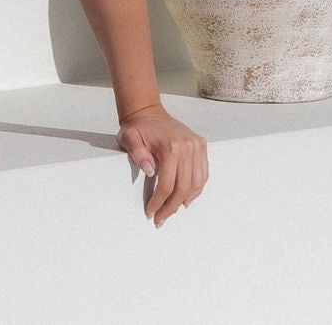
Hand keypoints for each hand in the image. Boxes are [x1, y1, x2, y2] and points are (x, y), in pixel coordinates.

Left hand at [118, 105, 208, 227]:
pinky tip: (186, 198)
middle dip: (171, 206)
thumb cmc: (138, 128)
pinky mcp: (201, 146)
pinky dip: (196, 188)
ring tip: (172, 210)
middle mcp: (188, 147)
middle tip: (161, 218)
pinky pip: (203, 173)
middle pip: (184, 187)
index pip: (167, 184)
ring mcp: (197, 146)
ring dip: (185, 200)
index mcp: (171, 146)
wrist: (149, 113)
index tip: (151, 212)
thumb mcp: (129, 138)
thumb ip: (137, 154)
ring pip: (197, 182)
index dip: (158, 202)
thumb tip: (149, 171)